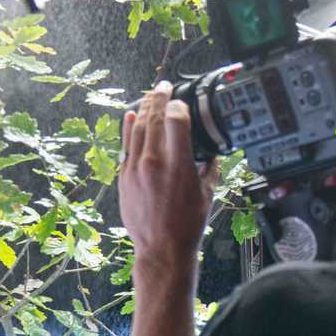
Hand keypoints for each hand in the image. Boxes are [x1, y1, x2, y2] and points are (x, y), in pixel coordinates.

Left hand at [119, 81, 218, 275]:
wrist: (162, 249)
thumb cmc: (187, 225)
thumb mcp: (208, 194)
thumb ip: (210, 169)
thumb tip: (212, 154)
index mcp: (179, 166)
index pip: (177, 121)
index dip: (179, 106)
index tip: (182, 102)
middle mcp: (155, 164)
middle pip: (154, 119)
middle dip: (159, 98)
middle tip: (164, 86)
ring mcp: (136, 169)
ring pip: (138, 129)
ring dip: (144, 108)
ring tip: (150, 96)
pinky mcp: (124, 177)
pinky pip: (126, 145)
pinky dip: (128, 128)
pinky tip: (131, 115)